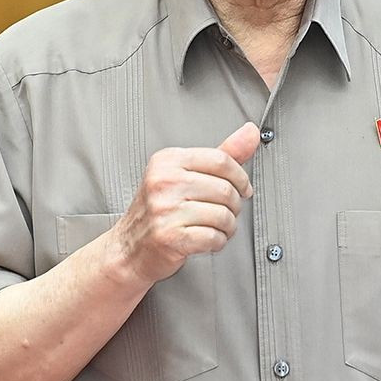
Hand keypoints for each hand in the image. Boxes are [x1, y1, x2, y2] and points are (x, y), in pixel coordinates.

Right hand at [107, 123, 260, 284]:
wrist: (130, 247)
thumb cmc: (160, 210)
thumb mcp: (186, 174)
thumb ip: (223, 153)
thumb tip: (250, 132)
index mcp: (167, 161)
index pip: (221, 160)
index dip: (241, 177)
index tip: (243, 188)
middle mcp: (163, 182)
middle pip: (225, 189)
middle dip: (234, 206)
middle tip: (225, 211)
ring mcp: (164, 209)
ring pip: (223, 215)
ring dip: (228, 227)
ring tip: (214, 227)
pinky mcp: (169, 236)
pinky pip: (213, 237)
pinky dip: (217, 242)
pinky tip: (206, 240)